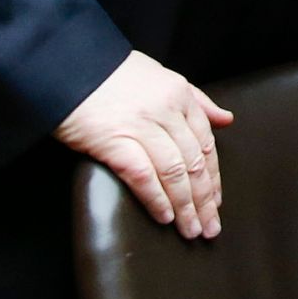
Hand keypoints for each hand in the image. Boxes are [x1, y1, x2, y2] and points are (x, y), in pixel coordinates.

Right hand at [55, 50, 232, 239]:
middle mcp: (166, 110)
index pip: (206, 142)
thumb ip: (195, 99)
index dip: (213, 176)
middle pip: (194, 162)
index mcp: (180, 94)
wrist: (71, 67)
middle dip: (204, 200)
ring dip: (185, 207)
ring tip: (191, 230)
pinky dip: (157, 200)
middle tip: (210, 228)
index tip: (216, 201)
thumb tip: (227, 119)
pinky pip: (143, 177)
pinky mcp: (115, 141)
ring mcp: (141, 125)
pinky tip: (165, 217)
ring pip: (174, 173)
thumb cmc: (113, 74)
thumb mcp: (161, 77)